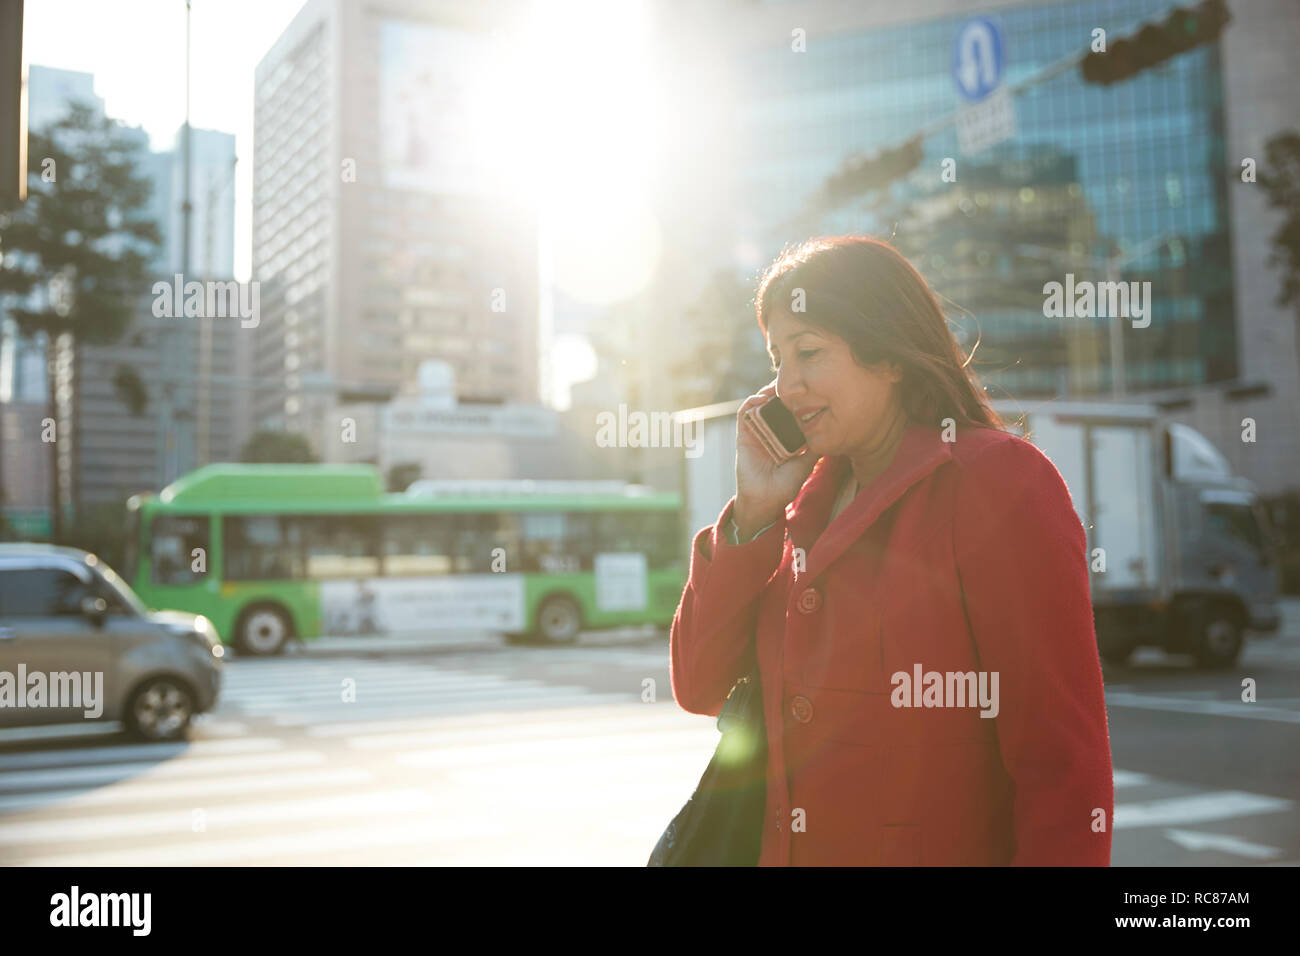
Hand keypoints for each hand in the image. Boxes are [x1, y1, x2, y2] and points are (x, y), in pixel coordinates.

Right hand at [733, 381, 816, 537]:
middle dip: (781, 393)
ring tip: (777, 386)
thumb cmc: (784, 486)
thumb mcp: (805, 464)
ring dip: (766, 393)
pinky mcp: (743, 436)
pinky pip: (744, 414)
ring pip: (759, 406)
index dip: (795, 402)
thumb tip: (829, 434)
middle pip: (774, 406)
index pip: (789, 414)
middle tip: (792, 381)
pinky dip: (751, 403)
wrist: (765, 500)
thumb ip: (813, 448)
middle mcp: (769, 433)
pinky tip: (761, 398)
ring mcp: (756, 434)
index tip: (807, 390)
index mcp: (784, 439)